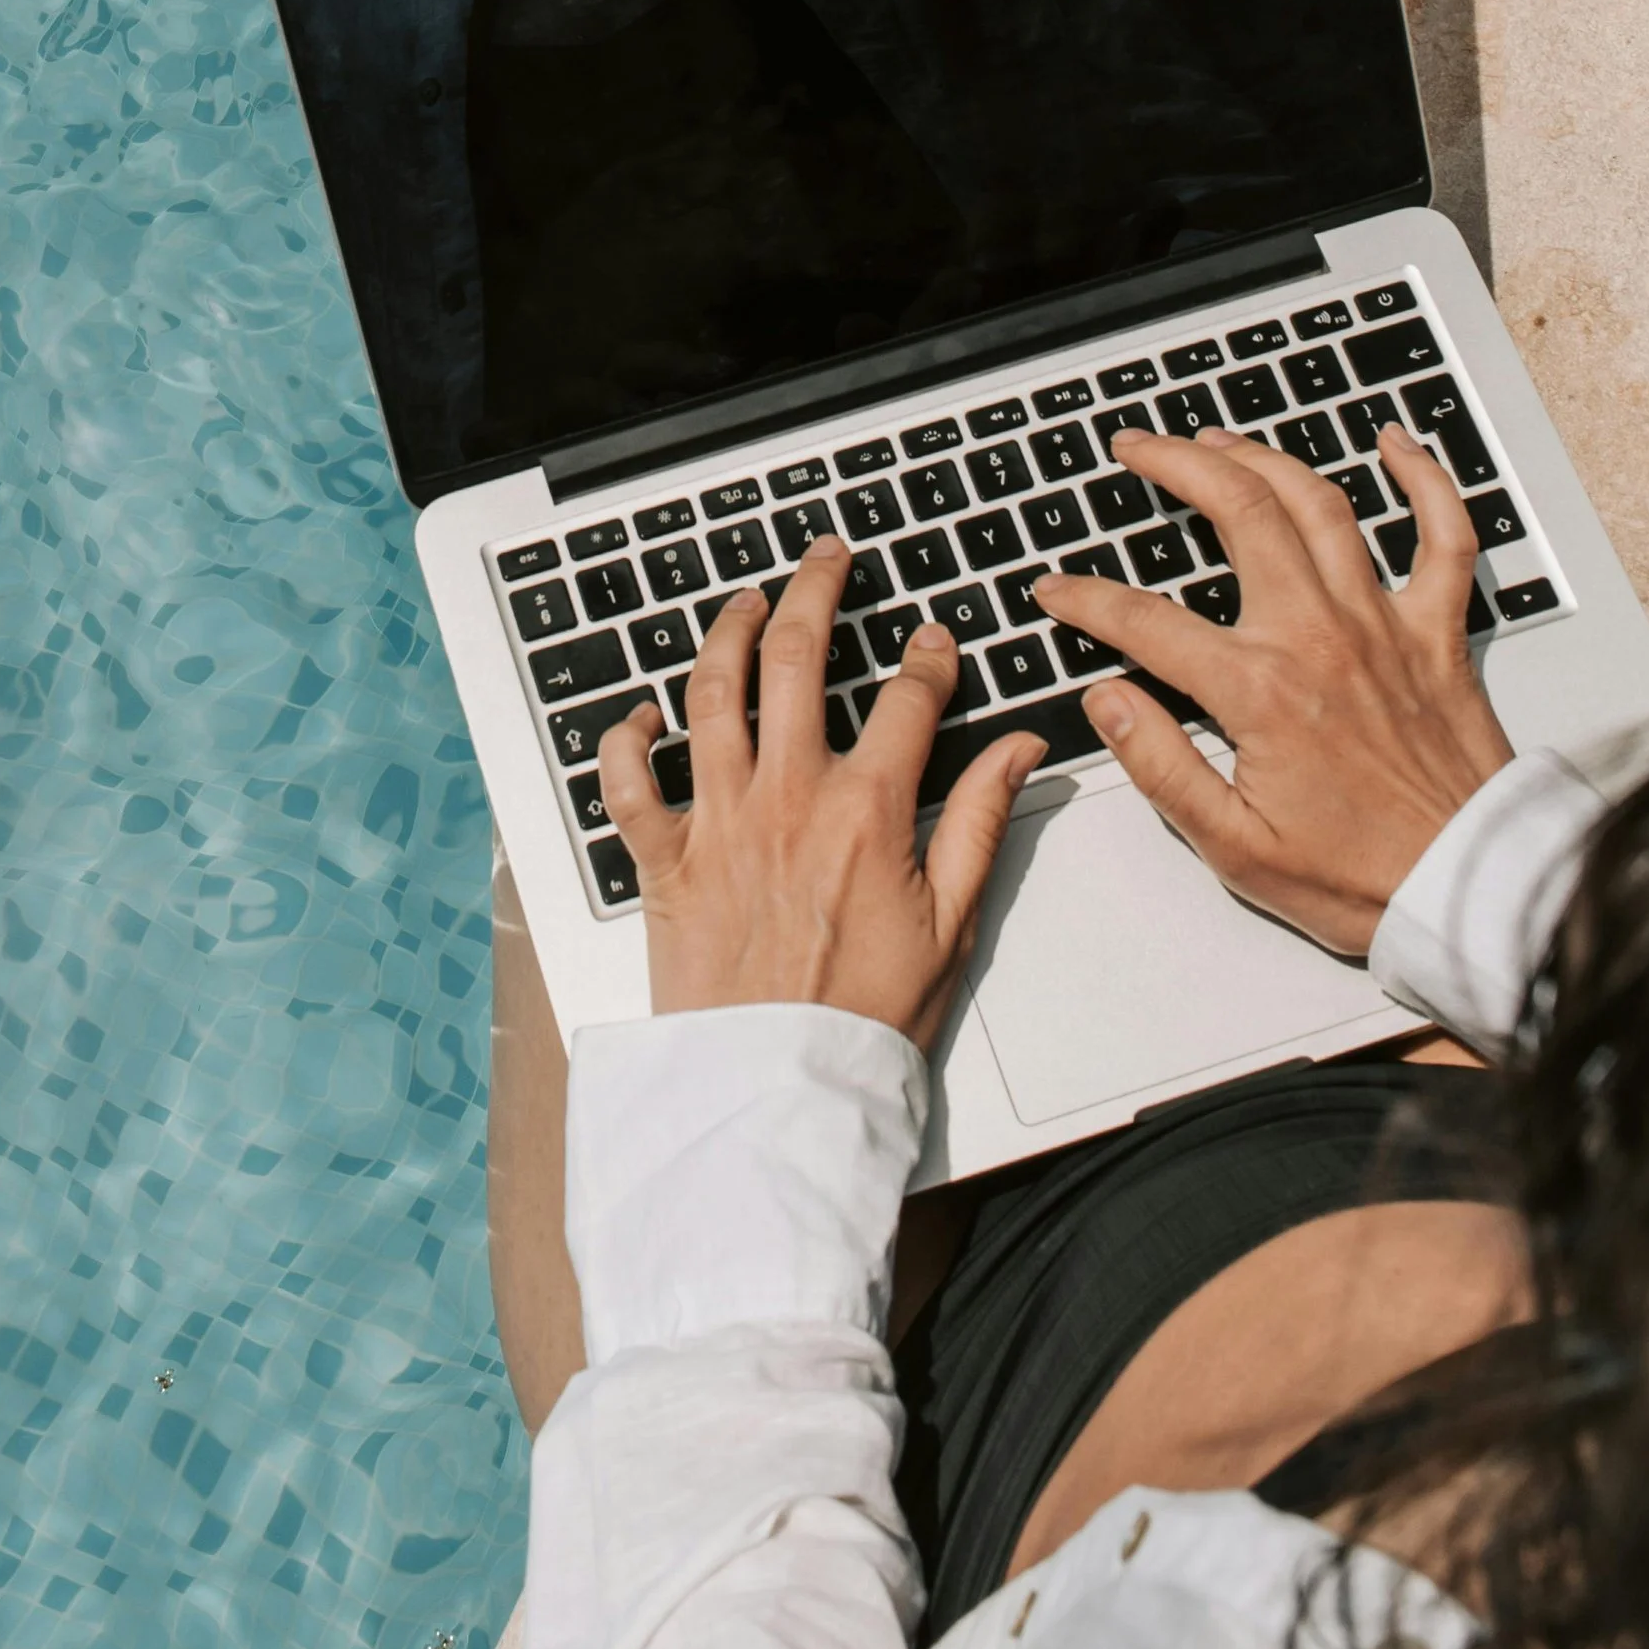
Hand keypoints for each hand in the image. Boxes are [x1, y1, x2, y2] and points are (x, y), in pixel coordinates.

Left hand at [598, 537, 1046, 1048]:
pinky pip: (628, 783)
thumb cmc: (867, 1016)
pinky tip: (641, 714)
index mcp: (867, 810)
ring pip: (711, 693)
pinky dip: (625, 740)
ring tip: (745, 603)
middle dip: (816, 591)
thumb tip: (1022, 749)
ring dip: (727, 633)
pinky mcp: (664, 862)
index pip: (907, 697)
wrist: (782, 1089)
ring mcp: (719, 822)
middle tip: (826, 560)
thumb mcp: (954, 921)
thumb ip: (985, 821)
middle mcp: (787, 797)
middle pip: (798, 657)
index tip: (931, 641)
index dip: (927, 657)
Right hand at [1033, 425, 1513, 956]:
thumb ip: (1160, 765)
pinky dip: (1426, 480)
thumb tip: (1106, 701)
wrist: (1468, 890)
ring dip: (1263, 457)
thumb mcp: (1234, 846)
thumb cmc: (1361, 879)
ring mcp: (1384, 624)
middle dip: (1176, 464)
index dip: (1088, 598)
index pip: (1147, 620)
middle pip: (1239, 512)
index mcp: (1262, 690)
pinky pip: (1443, 536)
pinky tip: (1398, 444)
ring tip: (1218, 438)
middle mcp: (1321, 636)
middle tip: (1137, 447)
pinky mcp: (1439, 633)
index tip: (1058, 590)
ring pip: (1320, 504)